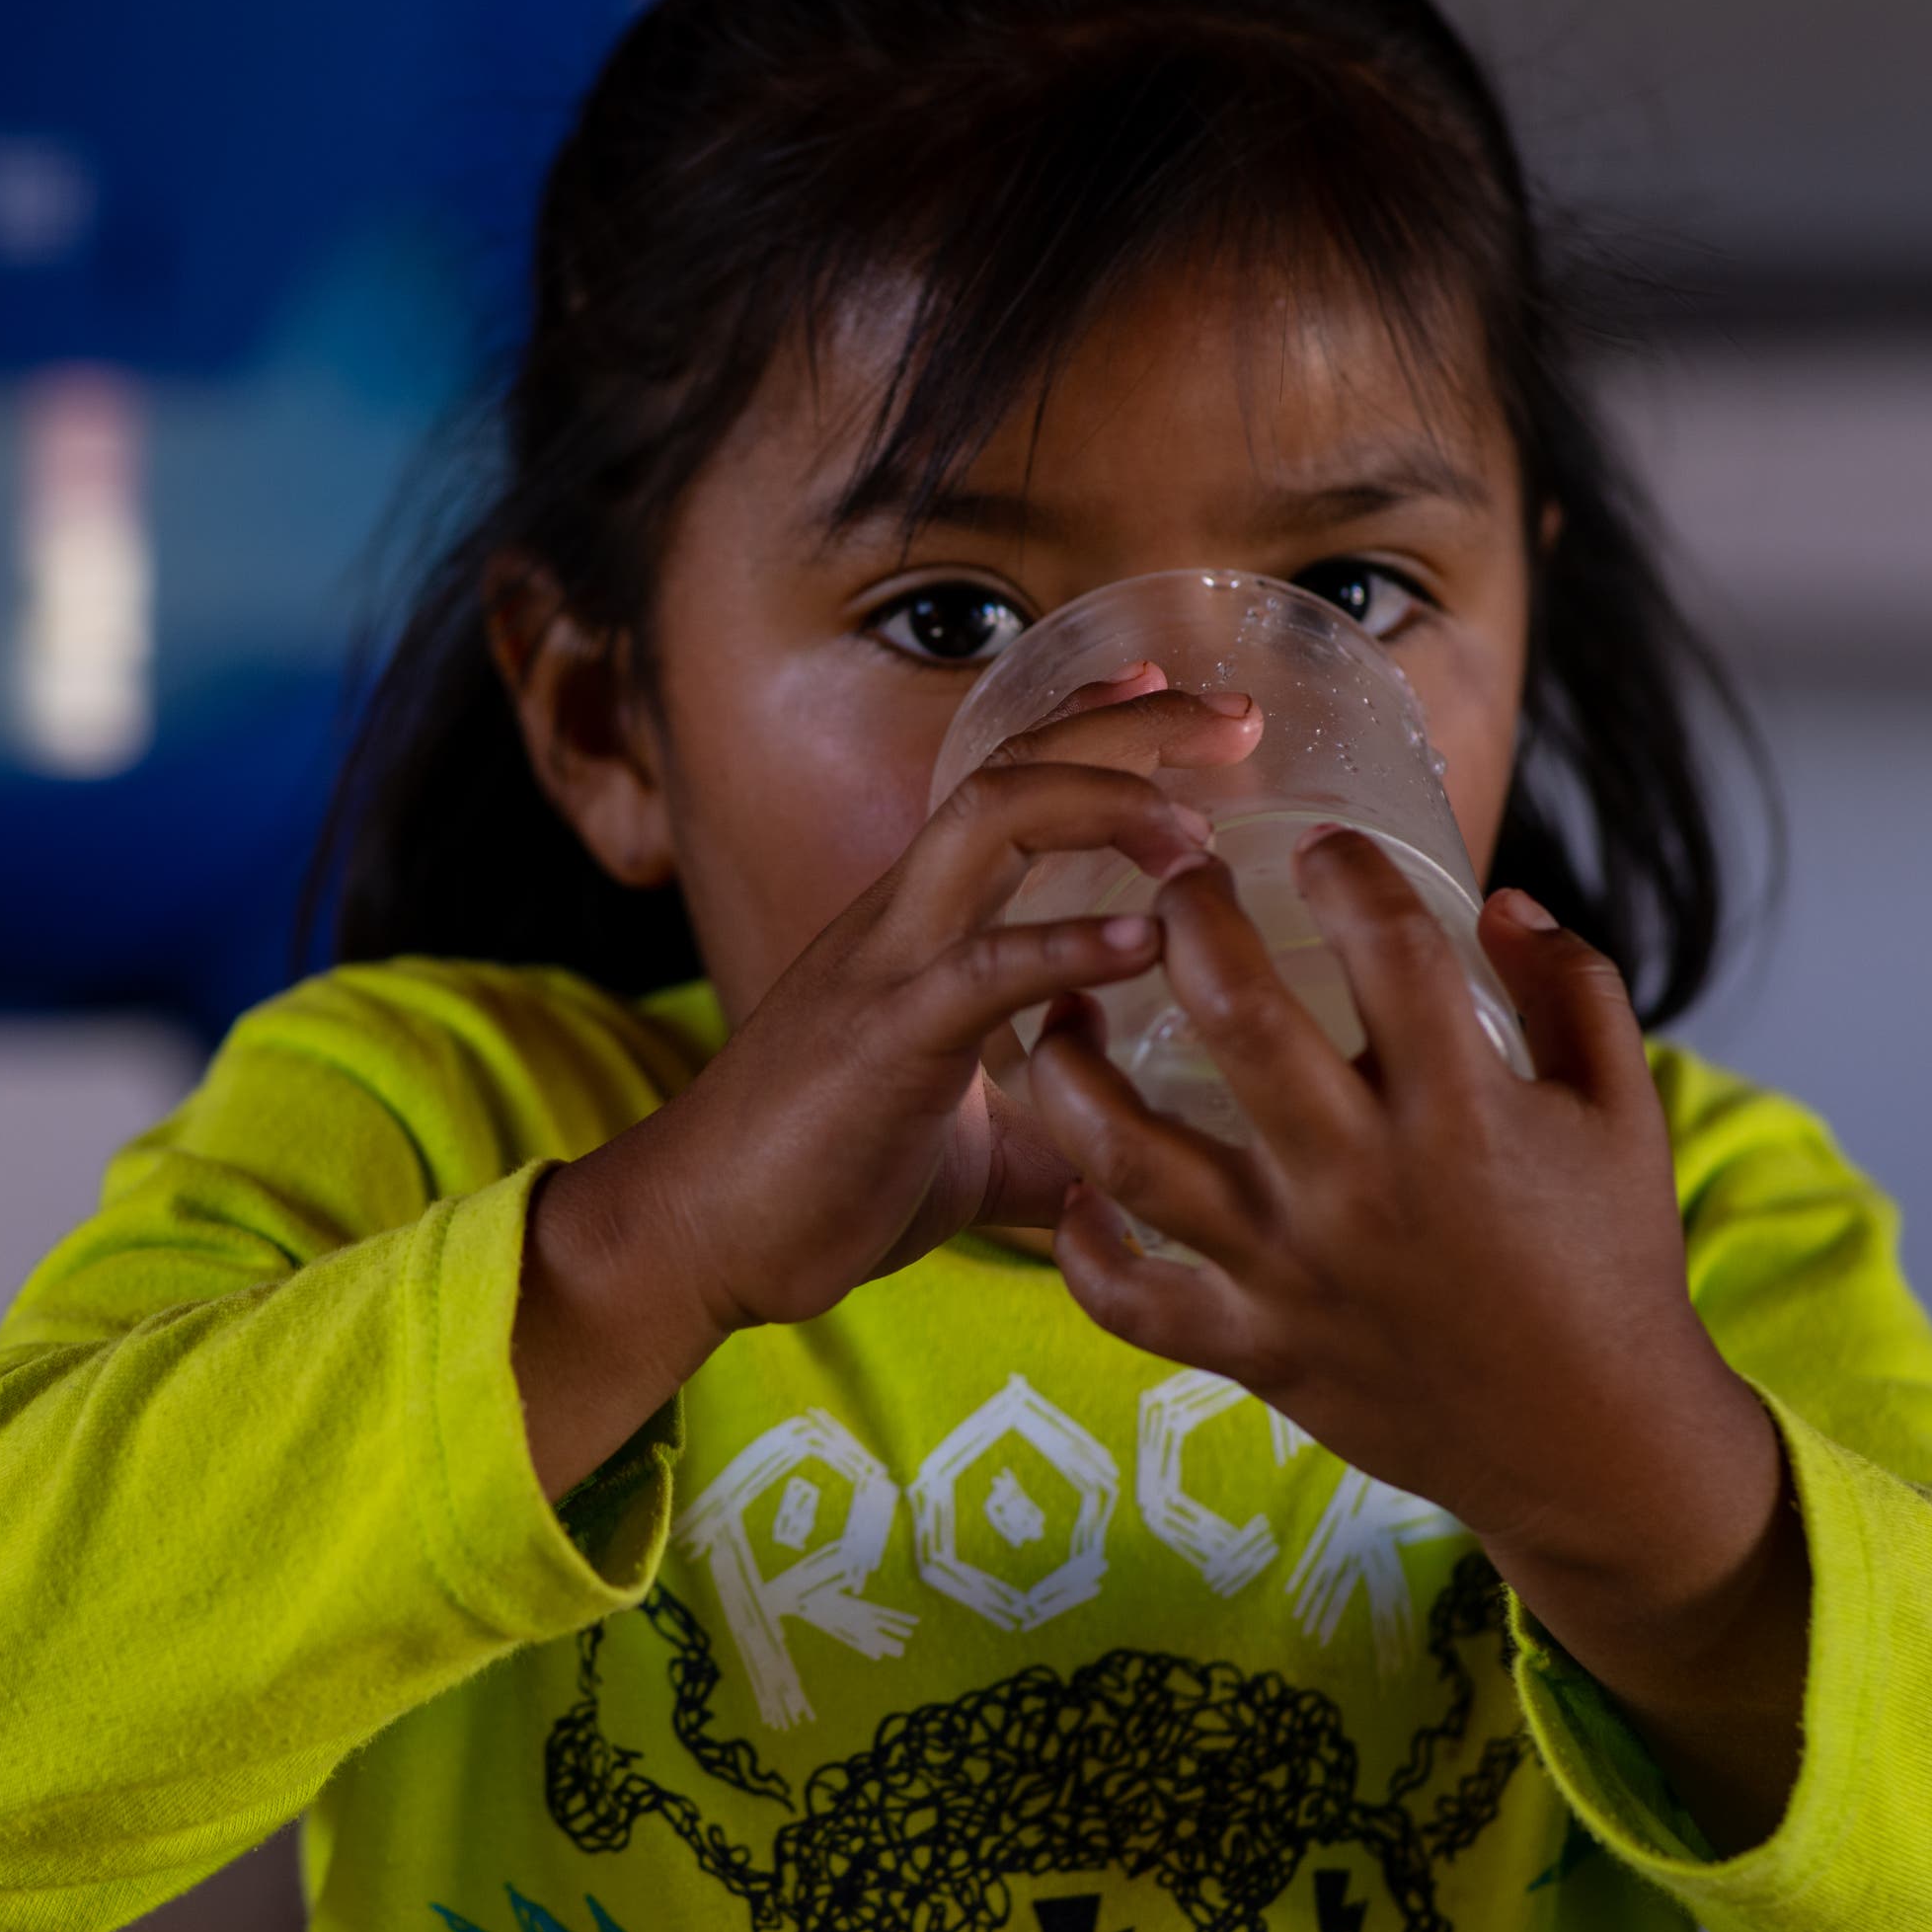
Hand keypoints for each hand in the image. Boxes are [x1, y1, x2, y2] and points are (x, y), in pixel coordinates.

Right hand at [512, 667, 1256, 1492]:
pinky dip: (1071, 945)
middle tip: (1236, 713)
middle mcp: (900, 917)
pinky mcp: (883, 1040)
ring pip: (990, 820)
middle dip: (1128, 726)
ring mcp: (887, 966)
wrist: (695, 1236)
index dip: (1093, 726)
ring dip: (1104, 801)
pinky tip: (1149, 943)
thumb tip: (1148, 1170)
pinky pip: (983, 968)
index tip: (1180, 694)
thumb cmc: (819, 1185)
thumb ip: (1058, 1134)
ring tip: (1198, 829)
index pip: (1008, 784)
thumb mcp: (975, 1150)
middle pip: (1012, 767)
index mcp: (917, 926)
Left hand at [1016, 833, 1809, 1848]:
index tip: (1318, 847)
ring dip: (1075, 1068)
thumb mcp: (1627, 1112)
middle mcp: (1362, 1183)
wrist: (1598, 1447)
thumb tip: (1499, 896)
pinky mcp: (1254, 1348)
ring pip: (1131, 1153)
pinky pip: (1126, 1298)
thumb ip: (1573, 987)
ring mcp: (1292, 1271)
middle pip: (1235, 1015)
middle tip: (1180, 886)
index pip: (1388, 945)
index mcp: (1465, 1113)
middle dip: (1191, 919)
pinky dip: (1082, 1245)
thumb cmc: (1610, 1264)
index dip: (1345, 868)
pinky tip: (1079, 1189)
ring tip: (1066, 1010)